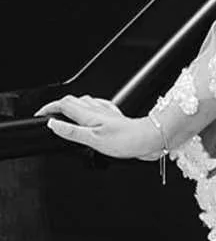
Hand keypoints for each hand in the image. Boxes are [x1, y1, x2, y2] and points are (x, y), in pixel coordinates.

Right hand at [36, 95, 164, 162]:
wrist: (151, 138)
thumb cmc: (127, 140)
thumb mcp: (94, 140)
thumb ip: (72, 132)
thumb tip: (53, 124)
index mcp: (89, 114)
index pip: (63, 104)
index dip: (48, 108)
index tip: (40, 115)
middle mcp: (98, 110)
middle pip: (72, 100)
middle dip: (58, 106)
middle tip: (49, 115)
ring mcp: (107, 112)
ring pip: (85, 102)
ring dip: (73, 106)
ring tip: (65, 115)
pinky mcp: (115, 117)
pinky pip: (98, 107)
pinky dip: (89, 109)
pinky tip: (91, 116)